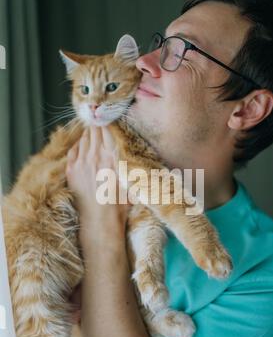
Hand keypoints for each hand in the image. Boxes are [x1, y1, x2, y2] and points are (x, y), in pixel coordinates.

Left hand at [66, 125, 129, 250]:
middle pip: (95, 130)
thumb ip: (131, 163)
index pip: (108, 129)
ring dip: (90, 132)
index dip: (110, 119)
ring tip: (96, 128)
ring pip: (84, 137)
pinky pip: (74, 149)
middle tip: (104, 116)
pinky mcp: (71, 170)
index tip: (113, 114)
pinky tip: (84, 143)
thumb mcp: (131, 182)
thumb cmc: (119, 205)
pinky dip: (80, 143)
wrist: (99, 222)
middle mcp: (95, 157)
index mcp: (111, 158)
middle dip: (100, 122)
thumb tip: (137, 150)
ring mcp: (80, 163)